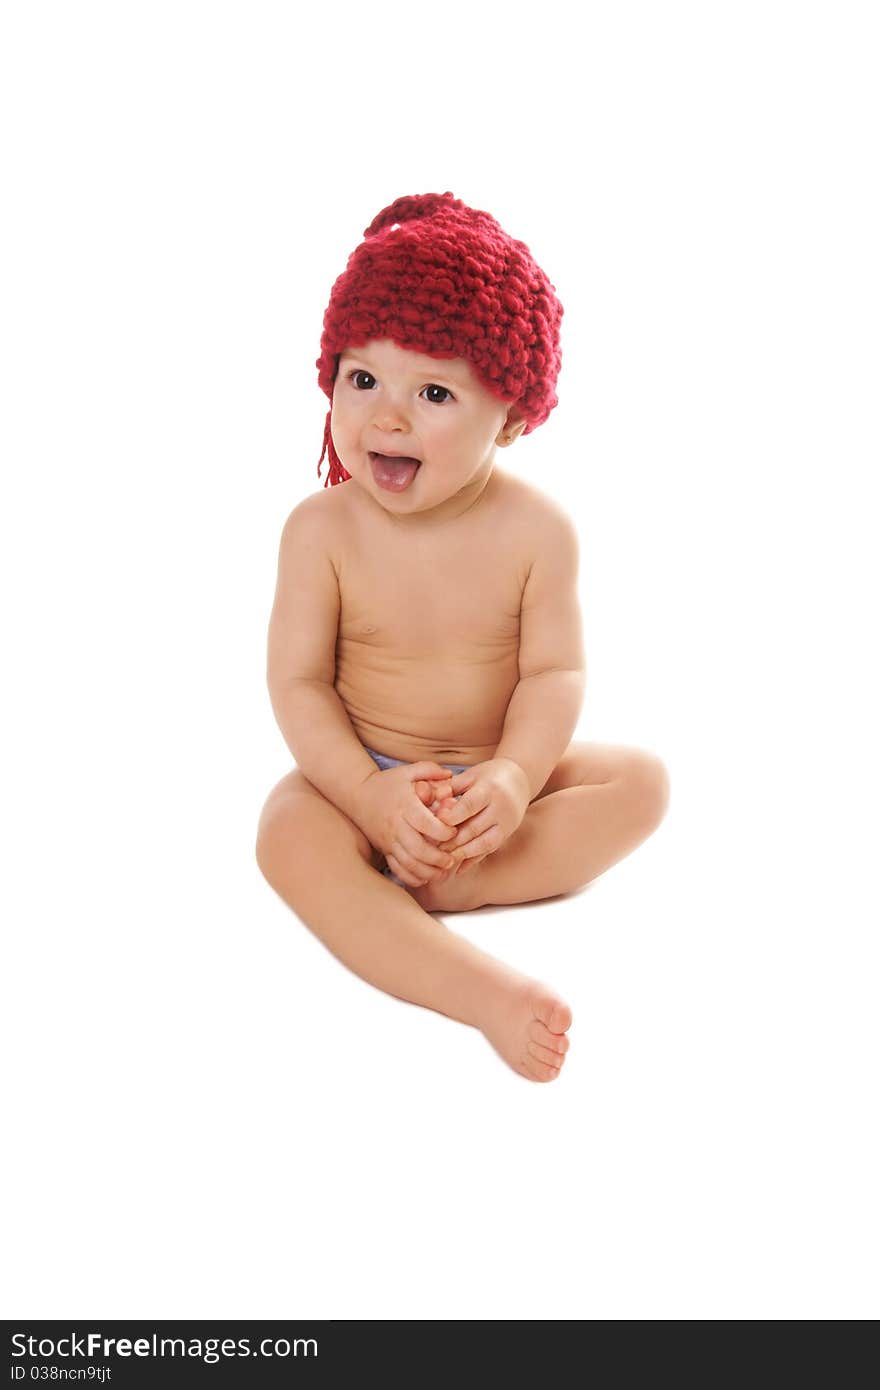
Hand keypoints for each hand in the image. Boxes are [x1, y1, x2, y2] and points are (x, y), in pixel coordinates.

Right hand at [353, 761, 458, 887]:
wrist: (357, 794)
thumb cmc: (387, 783)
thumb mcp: (408, 771)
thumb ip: (430, 770)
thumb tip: (450, 775)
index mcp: (406, 807)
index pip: (427, 824)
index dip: (444, 831)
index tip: (454, 832)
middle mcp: (396, 826)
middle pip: (418, 849)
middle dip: (438, 858)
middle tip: (453, 859)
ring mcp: (388, 840)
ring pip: (409, 864)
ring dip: (428, 872)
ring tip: (443, 872)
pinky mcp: (384, 850)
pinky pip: (397, 869)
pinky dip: (411, 877)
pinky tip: (424, 878)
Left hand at [434, 757, 530, 872]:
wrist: (519, 780)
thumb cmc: (488, 776)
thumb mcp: (471, 775)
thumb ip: (451, 787)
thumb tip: (431, 798)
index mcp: (489, 789)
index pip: (470, 805)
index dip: (452, 816)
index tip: (435, 823)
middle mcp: (501, 808)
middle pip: (475, 828)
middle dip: (452, 840)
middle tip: (431, 848)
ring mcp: (507, 823)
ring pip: (484, 843)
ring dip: (462, 853)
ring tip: (443, 859)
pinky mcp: (507, 834)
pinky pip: (490, 851)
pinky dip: (473, 860)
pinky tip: (458, 868)